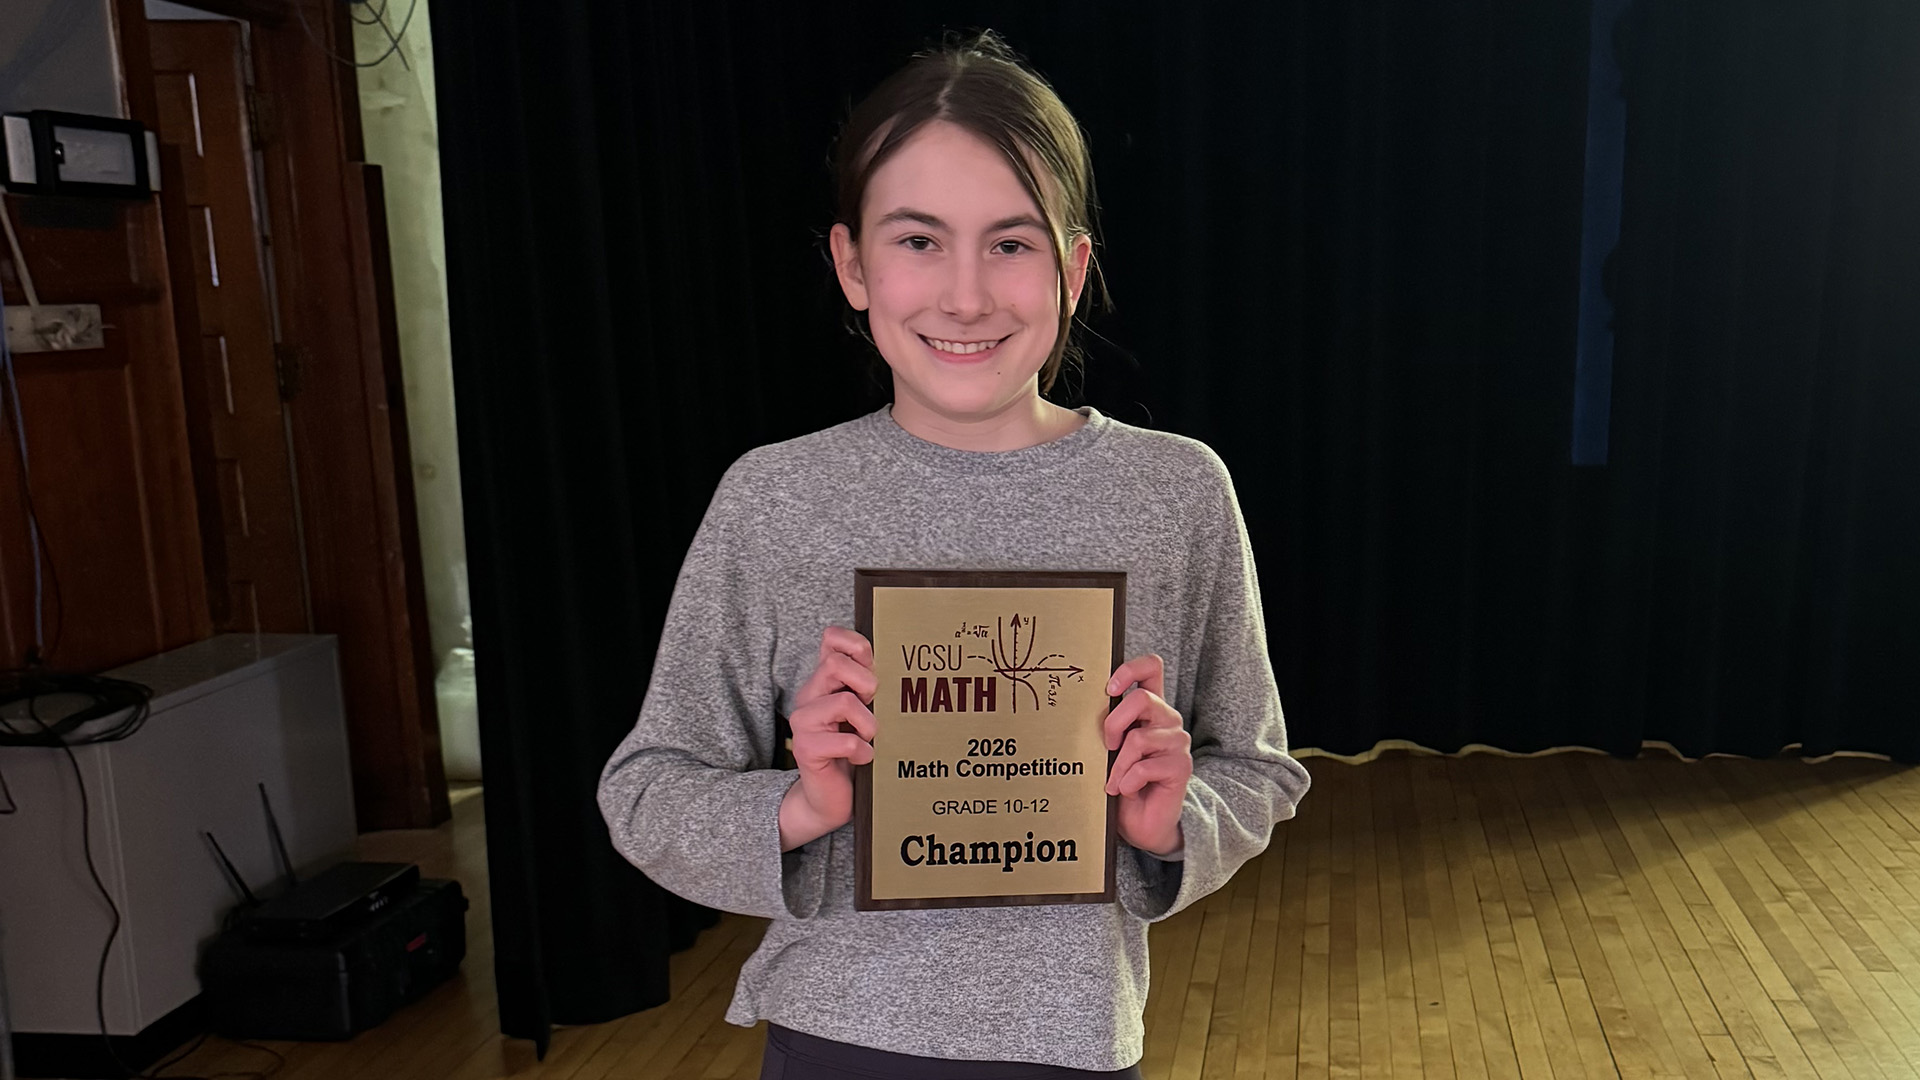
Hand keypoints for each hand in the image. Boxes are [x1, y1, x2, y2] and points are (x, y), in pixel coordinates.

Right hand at [779, 626, 876, 850]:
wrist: (829, 798)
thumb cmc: (852, 752)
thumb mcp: (864, 712)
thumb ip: (868, 686)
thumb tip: (891, 661)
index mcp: (823, 682)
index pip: (832, 639)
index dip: (856, 645)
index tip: (872, 668)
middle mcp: (808, 696)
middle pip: (835, 664)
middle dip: (866, 684)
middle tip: (873, 708)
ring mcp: (803, 722)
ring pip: (844, 701)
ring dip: (869, 724)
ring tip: (869, 739)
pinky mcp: (805, 749)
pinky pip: (846, 742)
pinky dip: (863, 752)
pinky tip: (863, 759)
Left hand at [1103, 654, 1191, 856]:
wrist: (1142, 822)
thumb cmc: (1122, 781)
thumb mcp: (1111, 748)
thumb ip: (1109, 725)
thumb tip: (1084, 706)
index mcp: (1151, 708)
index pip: (1151, 667)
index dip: (1130, 669)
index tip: (1108, 689)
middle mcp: (1168, 719)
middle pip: (1142, 698)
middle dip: (1114, 723)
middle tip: (1107, 746)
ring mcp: (1178, 742)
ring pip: (1138, 738)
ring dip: (1118, 765)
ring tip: (1115, 781)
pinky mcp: (1181, 766)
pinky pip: (1144, 767)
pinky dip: (1127, 782)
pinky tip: (1127, 790)